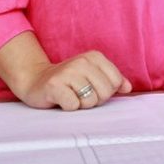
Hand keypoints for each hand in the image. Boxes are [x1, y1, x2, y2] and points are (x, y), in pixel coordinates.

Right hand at [14, 51, 131, 110]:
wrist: (35, 80)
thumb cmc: (68, 80)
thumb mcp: (92, 75)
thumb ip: (113, 80)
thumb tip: (128, 88)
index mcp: (95, 57)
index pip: (116, 82)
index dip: (107, 91)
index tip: (93, 88)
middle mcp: (82, 61)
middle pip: (105, 92)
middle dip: (95, 99)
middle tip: (80, 94)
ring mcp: (68, 72)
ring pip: (90, 101)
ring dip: (81, 104)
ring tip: (71, 95)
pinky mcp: (55, 85)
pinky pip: (73, 105)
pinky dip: (68, 107)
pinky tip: (61, 99)